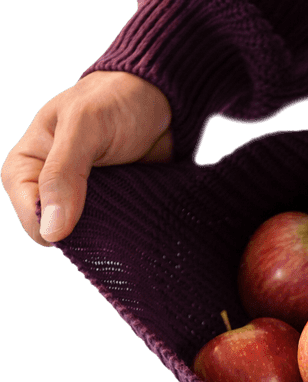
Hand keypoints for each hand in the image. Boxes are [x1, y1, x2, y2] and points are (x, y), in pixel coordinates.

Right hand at [2, 71, 172, 245]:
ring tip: (130, 207)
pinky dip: (128, 228)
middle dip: (86, 231)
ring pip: (90, 236)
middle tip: (115, 209)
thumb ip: (63, 174)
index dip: (55, 225)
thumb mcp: (84, 126)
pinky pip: (116, 231)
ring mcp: (85, 199)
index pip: (30, 216)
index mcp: (27, 166)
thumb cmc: (114, 101)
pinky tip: (140, 214)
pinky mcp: (115, 205)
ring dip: (110, 231)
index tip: (86, 216)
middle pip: (61, 232)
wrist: (160, 99)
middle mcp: (50, 187)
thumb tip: (51, 232)